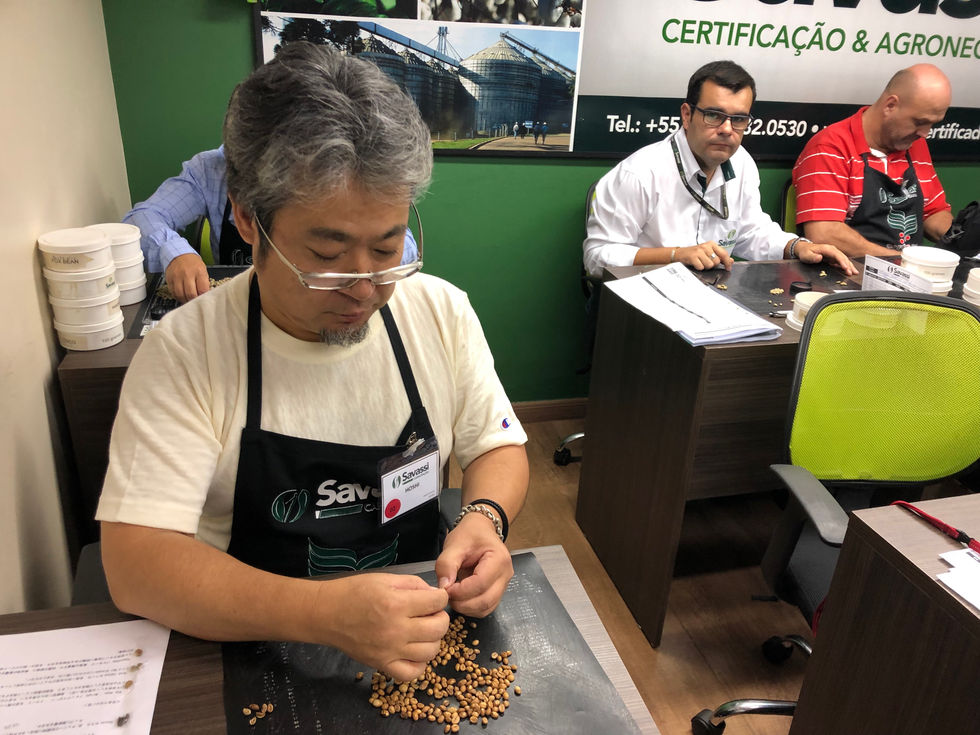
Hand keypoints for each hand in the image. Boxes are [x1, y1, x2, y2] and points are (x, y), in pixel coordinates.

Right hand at [165, 253, 209, 302]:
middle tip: (196, 301)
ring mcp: (177, 277)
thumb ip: (204, 283)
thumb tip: (205, 296)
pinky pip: (173, 293)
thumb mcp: (203, 270)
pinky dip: (178, 297)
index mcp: (199, 272)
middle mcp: (187, 274)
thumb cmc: (193, 264)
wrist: (179, 255)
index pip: (202, 290)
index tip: (204, 299)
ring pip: (181, 295)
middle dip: (194, 300)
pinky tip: (182, 296)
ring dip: (185, 300)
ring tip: (189, 300)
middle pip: (191, 294)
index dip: (204, 297)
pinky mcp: (169, 280)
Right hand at [316, 573, 448, 681]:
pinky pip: (412, 673)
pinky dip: (419, 664)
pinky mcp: (381, 665)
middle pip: (439, 628)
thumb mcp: (385, 579)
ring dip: (432, 639)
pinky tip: (414, 651)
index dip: (440, 596)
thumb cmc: (354, 592)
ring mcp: (390, 651)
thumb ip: (413, 584)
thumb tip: (434, 594)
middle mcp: (396, 630)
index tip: (434, 596)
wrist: (326, 614)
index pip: (437, 602)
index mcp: (397, 604)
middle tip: (430, 613)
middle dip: (440, 617)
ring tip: (422, 631)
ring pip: (431, 651)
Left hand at [435, 512, 513, 617]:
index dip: (460, 591)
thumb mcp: (454, 544)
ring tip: (452, 595)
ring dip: (466, 608)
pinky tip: (460, 597)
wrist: (480, 530)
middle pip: (485, 601)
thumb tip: (444, 586)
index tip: (445, 588)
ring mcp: (503, 585)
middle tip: (446, 595)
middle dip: (462, 603)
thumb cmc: (470, 534)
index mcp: (499, 559)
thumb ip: (446, 564)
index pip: (480, 584)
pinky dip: (471, 608)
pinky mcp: (497, 592)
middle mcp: (505, 574)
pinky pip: (485, 608)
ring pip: (486, 608)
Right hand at [674, 241, 732, 270]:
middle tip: (706, 262)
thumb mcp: (708, 252)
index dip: (727, 262)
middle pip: (717, 261)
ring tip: (700, 263)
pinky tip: (696, 264)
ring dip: (705, 267)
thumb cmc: (695, 253)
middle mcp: (706, 246)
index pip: (724, 253)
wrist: (680, 253)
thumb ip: (720, 256)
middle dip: (712, 265)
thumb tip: (731, 261)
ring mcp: (699, 251)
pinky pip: (701, 267)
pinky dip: (699, 268)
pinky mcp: (693, 257)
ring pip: (710, 265)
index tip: (728, 268)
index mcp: (711, 244)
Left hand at [795, 241, 856, 275]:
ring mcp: (833, 254)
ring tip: (854, 272)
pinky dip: (846, 266)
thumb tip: (819, 257)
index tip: (845, 267)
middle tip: (851, 272)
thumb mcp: (806, 255)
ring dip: (849, 266)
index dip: (842, 261)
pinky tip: (850, 271)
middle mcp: (832, 250)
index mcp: (827, 249)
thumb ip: (812, 257)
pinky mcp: (833, 258)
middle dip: (848, 265)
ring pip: (844, 260)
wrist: (804, 249)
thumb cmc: (805, 252)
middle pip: (843, 257)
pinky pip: (841, 262)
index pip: (837, 255)